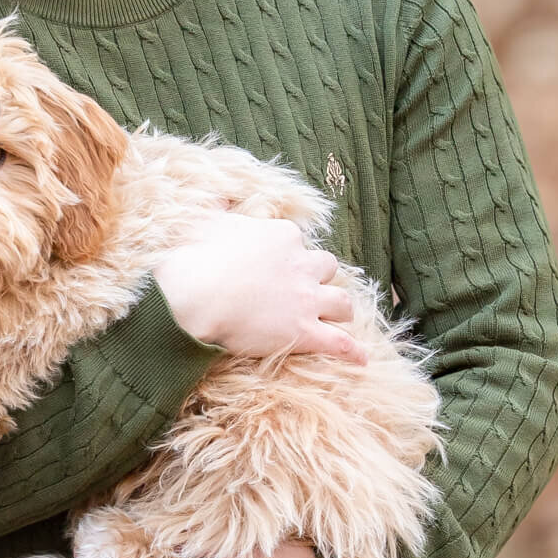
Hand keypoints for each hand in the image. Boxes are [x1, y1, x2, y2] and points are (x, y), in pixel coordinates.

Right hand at [154, 213, 366, 364]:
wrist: (196, 295)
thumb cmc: (196, 258)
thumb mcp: (206, 221)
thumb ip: (220, 210)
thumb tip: (221, 198)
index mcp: (283, 236)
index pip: (299, 242)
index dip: (290, 256)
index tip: (276, 265)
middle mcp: (302, 265)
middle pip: (327, 268)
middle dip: (320, 278)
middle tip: (307, 288)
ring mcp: (306, 300)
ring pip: (342, 302)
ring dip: (340, 309)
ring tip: (338, 317)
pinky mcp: (305, 332)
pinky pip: (339, 343)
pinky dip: (352, 351)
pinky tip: (361, 359)